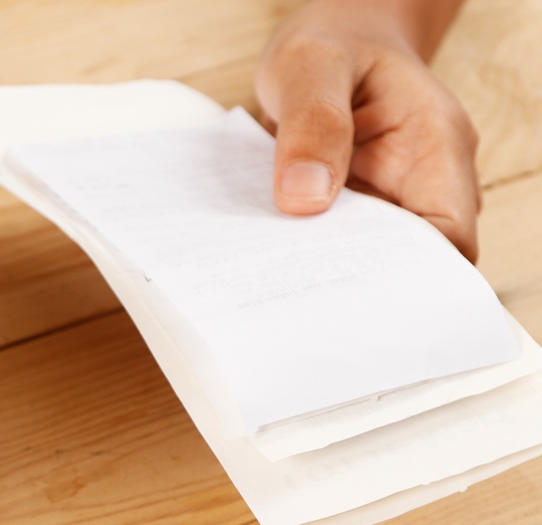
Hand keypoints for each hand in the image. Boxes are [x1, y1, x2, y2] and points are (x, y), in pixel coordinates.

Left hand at [256, 0, 478, 260]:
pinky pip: (337, 245)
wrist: (329, 44)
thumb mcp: (311, 65)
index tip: (348, 282)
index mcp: (435, 148)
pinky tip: (270, 254)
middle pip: (408, 262)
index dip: (407, 274)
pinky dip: (307, 252)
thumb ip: (313, 122)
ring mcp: (390, 201)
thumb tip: (304, 199)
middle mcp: (424, 183)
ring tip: (276, 273)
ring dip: (326, 268)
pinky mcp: (355, 211)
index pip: (448, 238)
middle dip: (357, 280)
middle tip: (294, 286)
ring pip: (369, 260)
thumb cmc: (332, 47)